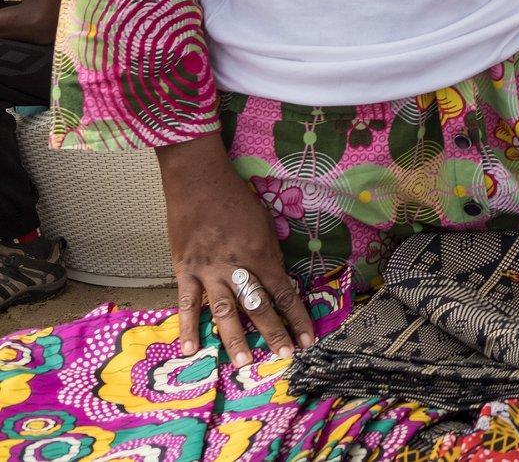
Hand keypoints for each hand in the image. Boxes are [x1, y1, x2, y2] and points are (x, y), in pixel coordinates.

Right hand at [157, 136, 312, 365]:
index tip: (307, 340)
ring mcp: (209, 271)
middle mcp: (237, 267)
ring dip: (234, 340)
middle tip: (283, 358)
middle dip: (273, 334)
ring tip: (242, 363)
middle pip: (258, 308)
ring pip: (224, 312)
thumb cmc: (237, 198)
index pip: (284, 294)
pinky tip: (191, 350)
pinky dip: (188, 327)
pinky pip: (186, 304)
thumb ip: (268, 255)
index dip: (297, 319)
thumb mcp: (264, 224)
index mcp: (262, 255)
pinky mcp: (184, 269)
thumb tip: (275, 282)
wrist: (200, 180)